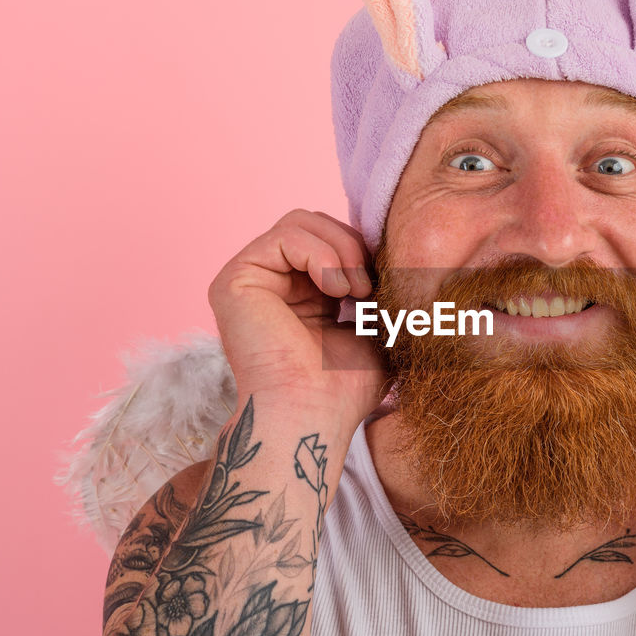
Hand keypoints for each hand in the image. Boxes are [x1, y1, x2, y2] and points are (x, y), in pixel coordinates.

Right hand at [208, 209, 387, 423]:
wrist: (314, 414)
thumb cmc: (344, 388)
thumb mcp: (375, 329)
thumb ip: (378, 292)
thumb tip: (400, 259)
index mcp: (301, 293)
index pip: (331, 240)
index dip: (362, 250)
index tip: (387, 282)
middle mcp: (271, 283)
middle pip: (314, 223)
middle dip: (353, 245)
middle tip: (370, 289)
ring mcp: (249, 280)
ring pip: (301, 222)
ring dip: (341, 250)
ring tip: (356, 292)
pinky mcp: (235, 280)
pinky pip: (286, 235)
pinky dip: (321, 255)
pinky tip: (336, 291)